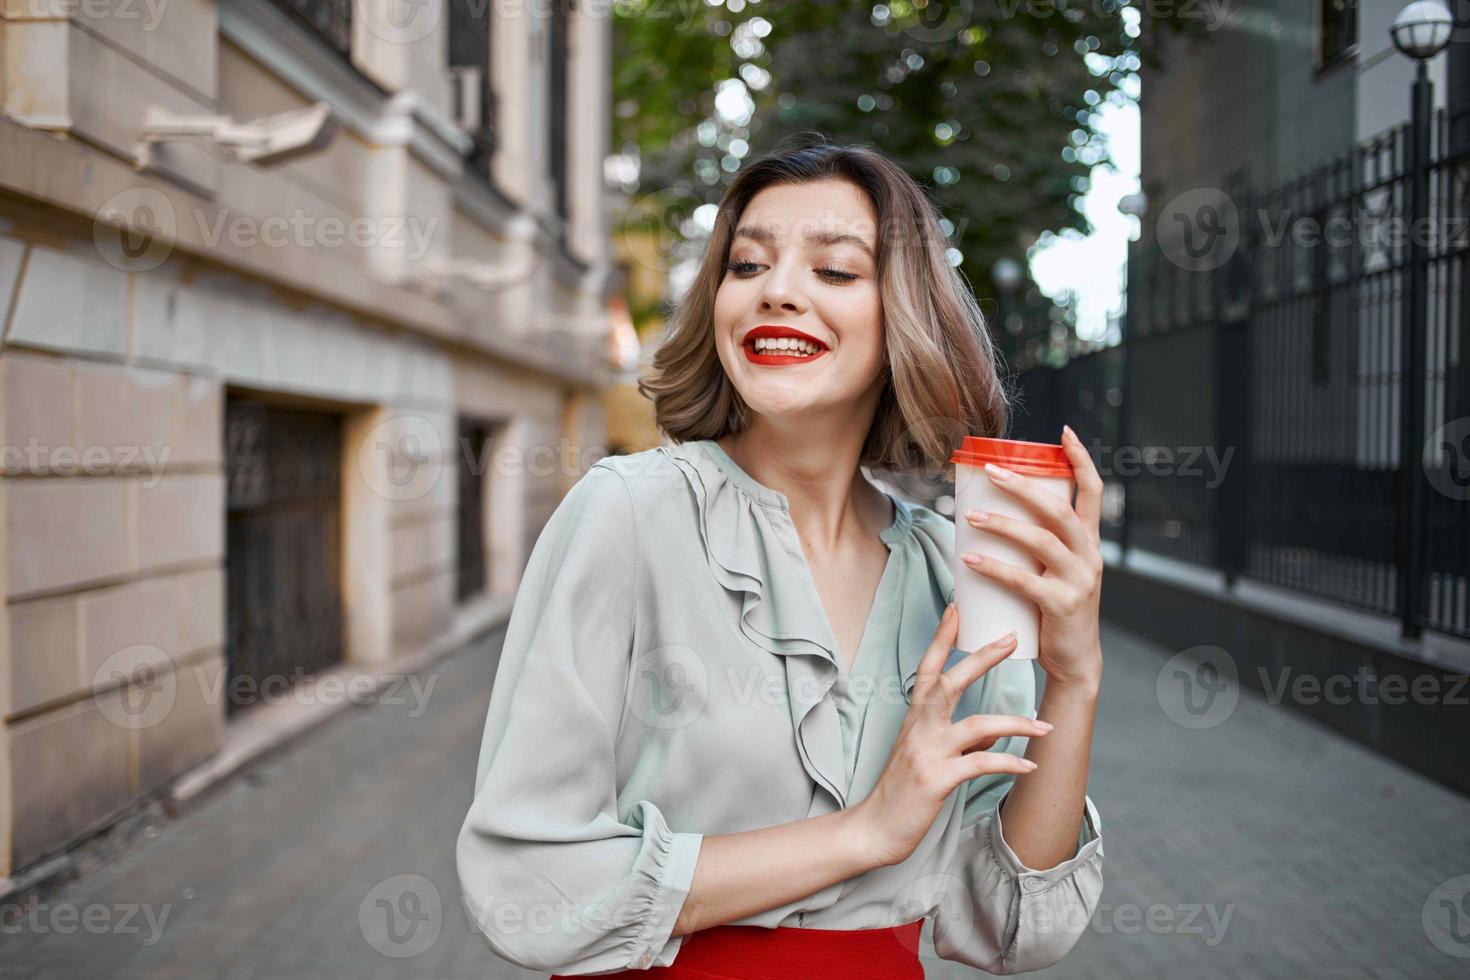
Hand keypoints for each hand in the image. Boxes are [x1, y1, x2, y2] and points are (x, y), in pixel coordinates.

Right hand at [848, 604, 1052, 867]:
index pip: (928, 667)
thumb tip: (990, 731)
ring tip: (1044, 726)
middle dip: (983, 658)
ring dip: (1016, 724)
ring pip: (977, 725)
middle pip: (951, 682)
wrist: (876, 828)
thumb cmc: (902, 791)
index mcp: (915, 718)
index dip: (942, 637)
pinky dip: (1008, 763)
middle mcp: (919, 729)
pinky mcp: (937, 780)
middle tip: (1012, 638)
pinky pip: (980, 765)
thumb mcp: (925, 754)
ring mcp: (927, 753)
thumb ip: (956, 737)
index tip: (957, 607)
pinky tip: (1029, 765)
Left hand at [958, 424, 1103, 690]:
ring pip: (1042, 540)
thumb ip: (1038, 543)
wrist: (1075, 660)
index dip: (1081, 460)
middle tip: (992, 471)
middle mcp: (1089, 555)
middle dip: (1024, 485)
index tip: (1064, 432)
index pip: (1093, 491)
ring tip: (971, 515)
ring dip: (1004, 524)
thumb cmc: (1055, 608)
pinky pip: (1025, 581)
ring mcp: (1078, 580)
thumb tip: (992, 510)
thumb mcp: (1057, 569)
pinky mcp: (1062, 605)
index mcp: (1088, 541)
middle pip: (1059, 508)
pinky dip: (995, 567)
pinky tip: (970, 558)